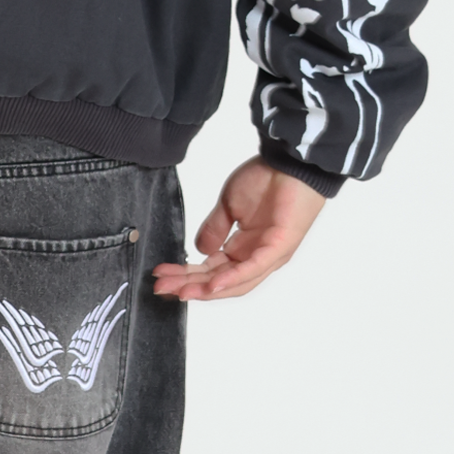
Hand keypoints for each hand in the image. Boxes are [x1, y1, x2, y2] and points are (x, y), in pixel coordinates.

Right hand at [151, 158, 324, 300]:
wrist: (291, 162)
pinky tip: (212, 284)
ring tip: (181, 291)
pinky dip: (232, 279)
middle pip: (220, 281)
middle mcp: (257, 257)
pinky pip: (253, 269)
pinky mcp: (279, 247)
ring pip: (235, 282)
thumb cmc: (267, 178)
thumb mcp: (230, 205)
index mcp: (245, 247)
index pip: (213, 270)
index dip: (187, 275)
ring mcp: (269, 255)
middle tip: (163, 288)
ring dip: (206, 289)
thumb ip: (214, 228)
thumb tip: (199, 250)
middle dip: (190, 286)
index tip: (163, 276)